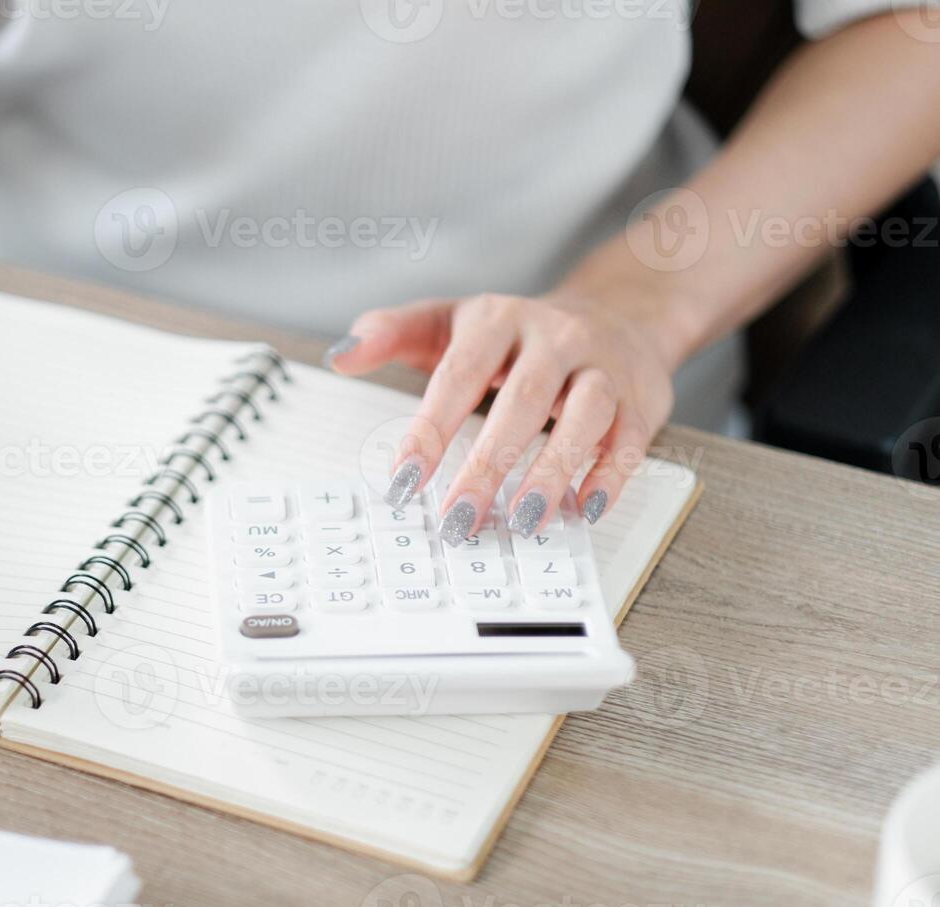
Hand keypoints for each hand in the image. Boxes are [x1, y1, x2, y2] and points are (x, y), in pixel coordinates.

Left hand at [328, 284, 686, 542]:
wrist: (617, 314)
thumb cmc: (518, 334)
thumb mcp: (451, 321)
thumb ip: (392, 333)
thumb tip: (339, 354)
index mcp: (498, 320)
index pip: (459, 373)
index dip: (431, 428)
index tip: (403, 481)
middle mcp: (555, 338)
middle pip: (522, 401)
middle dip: (489, 465)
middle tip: (458, 519)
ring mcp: (602, 368)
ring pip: (585, 417)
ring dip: (553, 472)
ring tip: (524, 520)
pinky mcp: (640, 399)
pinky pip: (630, 439)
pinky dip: (611, 475)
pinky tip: (585, 509)